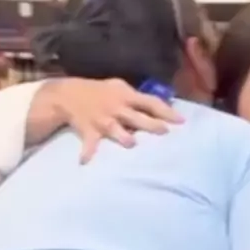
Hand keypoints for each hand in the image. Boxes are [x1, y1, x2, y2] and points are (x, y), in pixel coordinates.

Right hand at [43, 77, 183, 162]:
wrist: (68, 94)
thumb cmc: (99, 91)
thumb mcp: (119, 87)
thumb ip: (137, 97)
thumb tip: (159, 106)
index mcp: (126, 96)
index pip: (151, 103)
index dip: (167, 111)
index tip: (181, 121)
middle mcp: (117, 109)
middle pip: (138, 118)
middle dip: (151, 124)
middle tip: (165, 131)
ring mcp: (103, 121)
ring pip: (115, 129)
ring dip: (122, 136)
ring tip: (131, 143)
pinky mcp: (89, 131)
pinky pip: (89, 144)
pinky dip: (86, 152)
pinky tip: (85, 162)